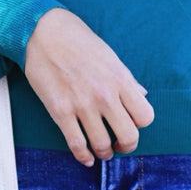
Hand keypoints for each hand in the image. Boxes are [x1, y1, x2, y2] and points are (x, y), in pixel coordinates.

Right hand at [23, 7, 154, 166]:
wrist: (45, 32)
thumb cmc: (78, 41)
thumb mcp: (110, 57)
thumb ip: (127, 80)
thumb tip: (142, 95)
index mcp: (120, 79)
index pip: (145, 116)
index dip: (140, 125)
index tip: (131, 124)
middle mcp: (105, 94)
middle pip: (128, 135)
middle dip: (126, 145)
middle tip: (120, 145)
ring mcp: (82, 104)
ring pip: (102, 144)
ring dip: (104, 152)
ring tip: (102, 151)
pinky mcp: (60, 110)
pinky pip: (76, 144)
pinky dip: (83, 156)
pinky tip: (85, 157)